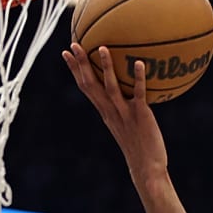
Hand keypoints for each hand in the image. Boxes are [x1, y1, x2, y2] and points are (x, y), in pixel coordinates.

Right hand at [61, 43, 168, 178]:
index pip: (85, 87)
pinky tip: (140, 62)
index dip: (74, 70)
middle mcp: (110, 111)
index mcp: (105, 112)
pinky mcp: (140, 115)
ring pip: (110, 87)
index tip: (65, 53)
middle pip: (91, 84)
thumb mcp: (126, 126)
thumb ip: (124, 109)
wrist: (146, 168)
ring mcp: (124, 113)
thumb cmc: (139, 147)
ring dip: (105, 67)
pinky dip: (138, 78)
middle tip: (74, 44)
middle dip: (80, 64)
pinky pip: (138, 94)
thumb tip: (129, 94)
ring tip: (102, 47)